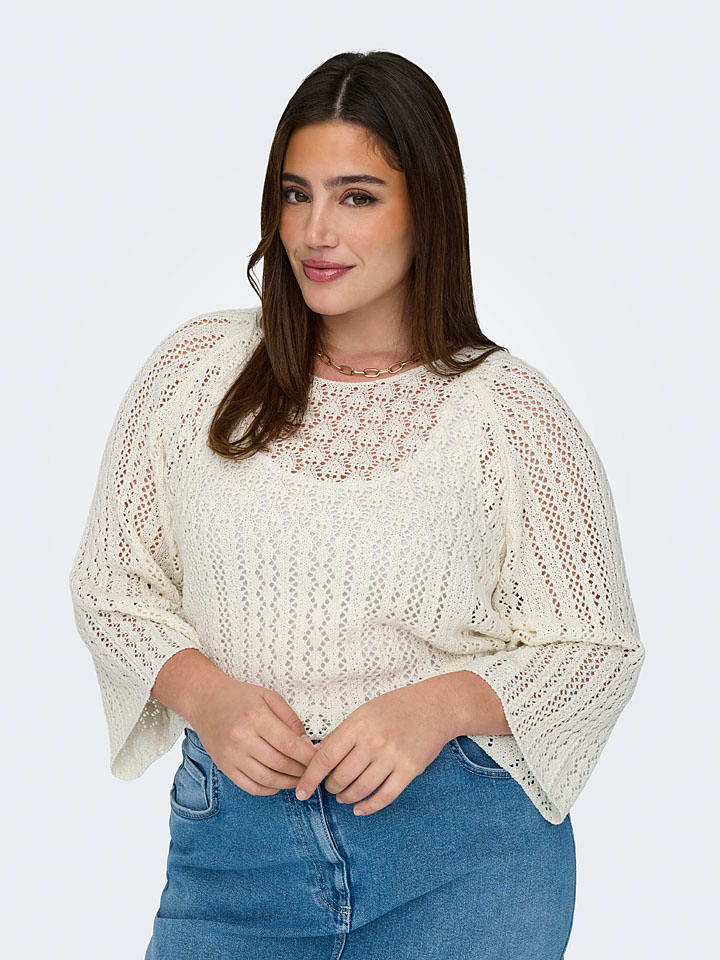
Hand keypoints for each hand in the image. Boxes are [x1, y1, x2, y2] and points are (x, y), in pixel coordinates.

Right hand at [189, 674, 318, 795]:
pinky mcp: (224, 766)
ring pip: (267, 779)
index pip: (289, 744)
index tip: (320, 759)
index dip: (308, 756)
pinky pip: (250, 786)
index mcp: (256, 717)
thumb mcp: (269, 697)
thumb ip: (290, 718)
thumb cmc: (240, 697)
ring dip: (287, 783)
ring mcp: (231, 755)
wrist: (205, 700)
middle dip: (301, 771)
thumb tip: (306, 743)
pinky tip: (279, 783)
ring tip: (299, 779)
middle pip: (280, 764)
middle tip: (313, 771)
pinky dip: (268, 789)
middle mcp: (242, 738)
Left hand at [293, 677, 460, 815]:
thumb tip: (316, 757)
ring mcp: (392, 757)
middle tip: (331, 787)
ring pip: (360, 790)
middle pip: (340, 777)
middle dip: (331, 788)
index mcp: (358, 725)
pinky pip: (384, 797)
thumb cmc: (395, 708)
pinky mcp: (409, 770)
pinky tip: (359, 809)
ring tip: (343, 797)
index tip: (302, 792)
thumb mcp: (363, 713)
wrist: (434, 707)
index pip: (325, 758)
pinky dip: (368, 807)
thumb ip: (341, 734)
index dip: (310, 778)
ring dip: (347, 798)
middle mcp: (373, 741)